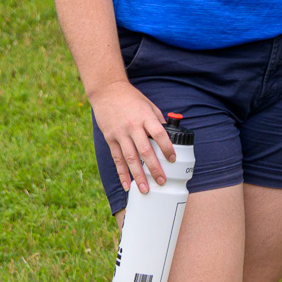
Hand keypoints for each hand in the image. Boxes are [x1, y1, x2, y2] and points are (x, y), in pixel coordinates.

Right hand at [89, 79, 172, 194]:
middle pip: (145, 150)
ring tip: (145, 189)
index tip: (173, 159)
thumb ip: (158, 121)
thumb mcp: (149, 105)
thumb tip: (169, 136)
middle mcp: (132, 127)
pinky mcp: (110, 139)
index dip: (167, 147)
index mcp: (145, 117)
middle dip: (154, 168)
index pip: (159, 134)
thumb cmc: (132, 99)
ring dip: (138, 175)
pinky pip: (117, 159)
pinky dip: (122, 173)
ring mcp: (120, 134)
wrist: (108, 92)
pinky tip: (127, 184)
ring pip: (130, 158)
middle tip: (162, 181)